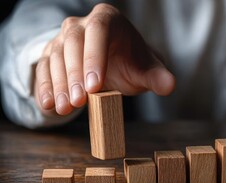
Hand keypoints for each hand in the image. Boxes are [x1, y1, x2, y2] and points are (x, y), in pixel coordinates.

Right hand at [34, 3, 174, 115]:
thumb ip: (157, 77)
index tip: (96, 86)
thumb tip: (169, 85)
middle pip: (73, 43)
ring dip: (59, 84)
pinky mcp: (51, 54)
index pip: (98, 30)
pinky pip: (44, 67)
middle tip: (79, 102)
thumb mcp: (146, 70)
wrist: (115, 66)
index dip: (94, 57)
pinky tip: (48, 104)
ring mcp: (63, 38)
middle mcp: (81, 24)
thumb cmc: (132, 64)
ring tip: (64, 108)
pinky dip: (45, 86)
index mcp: (107, 19)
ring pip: (55, 56)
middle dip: (74, 75)